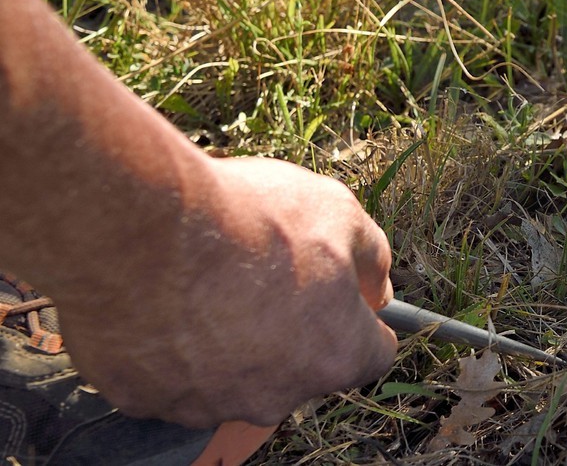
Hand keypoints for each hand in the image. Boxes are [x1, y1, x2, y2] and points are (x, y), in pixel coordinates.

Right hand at [53, 157, 396, 428]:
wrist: (139, 230)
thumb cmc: (249, 220)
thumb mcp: (341, 211)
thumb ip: (372, 258)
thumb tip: (378, 288)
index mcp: (334, 356)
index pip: (372, 355)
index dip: (361, 319)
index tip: (345, 293)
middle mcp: (276, 396)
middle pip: (299, 367)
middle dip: (292, 328)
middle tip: (263, 273)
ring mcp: (207, 404)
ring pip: (232, 375)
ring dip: (229, 340)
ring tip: (206, 281)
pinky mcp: (144, 400)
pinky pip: (170, 374)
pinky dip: (171, 345)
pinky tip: (162, 298)